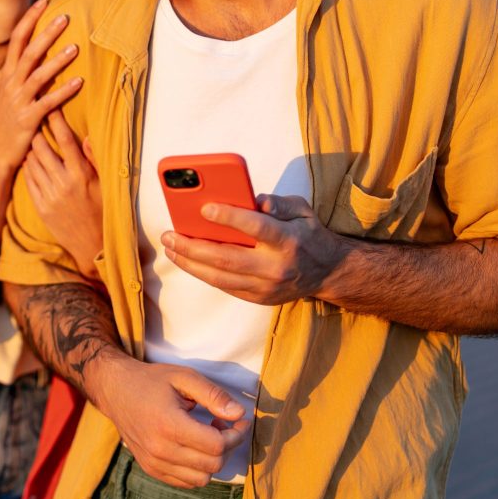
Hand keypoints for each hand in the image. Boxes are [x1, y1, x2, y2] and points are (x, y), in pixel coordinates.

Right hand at [0, 0, 81, 178]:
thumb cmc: (5, 122)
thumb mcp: (6, 93)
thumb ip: (17, 73)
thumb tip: (33, 52)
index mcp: (6, 75)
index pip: (17, 40)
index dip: (29, 19)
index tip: (43, 2)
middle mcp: (10, 84)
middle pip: (28, 52)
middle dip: (46, 33)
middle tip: (65, 18)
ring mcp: (18, 101)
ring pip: (38, 75)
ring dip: (57, 60)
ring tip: (75, 47)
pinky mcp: (28, 119)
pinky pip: (48, 102)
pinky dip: (63, 91)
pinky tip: (79, 82)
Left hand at [24, 110, 102, 276]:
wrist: (92, 245)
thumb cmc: (102, 211)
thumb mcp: (104, 184)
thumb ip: (94, 160)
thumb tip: (87, 137)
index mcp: (82, 174)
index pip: (66, 140)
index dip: (57, 120)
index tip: (51, 105)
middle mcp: (63, 183)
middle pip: (43, 148)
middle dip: (37, 130)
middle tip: (34, 117)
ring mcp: (49, 195)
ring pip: (32, 162)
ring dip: (30, 147)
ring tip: (29, 135)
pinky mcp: (40, 206)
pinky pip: (28, 180)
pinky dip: (27, 166)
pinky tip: (28, 159)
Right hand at [89, 352, 247, 487]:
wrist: (115, 390)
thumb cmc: (151, 381)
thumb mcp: (183, 377)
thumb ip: (213, 395)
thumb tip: (239, 413)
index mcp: (169, 424)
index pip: (216, 445)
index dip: (236, 434)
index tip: (240, 421)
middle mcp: (160, 449)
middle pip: (212, 464)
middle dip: (228, 446)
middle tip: (222, 425)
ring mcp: (154, 462)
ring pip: (202, 478)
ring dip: (213, 460)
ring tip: (207, 437)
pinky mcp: (151, 468)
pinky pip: (186, 482)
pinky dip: (197, 469)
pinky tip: (194, 448)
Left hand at [161, 194, 347, 304]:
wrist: (328, 272)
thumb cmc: (307, 234)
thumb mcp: (301, 210)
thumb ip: (279, 202)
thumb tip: (254, 200)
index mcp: (288, 240)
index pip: (257, 228)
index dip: (229, 217)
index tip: (204, 208)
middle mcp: (276, 266)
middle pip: (228, 258)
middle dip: (193, 246)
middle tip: (169, 234)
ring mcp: (267, 286)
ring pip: (220, 277)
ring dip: (190, 263)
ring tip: (170, 248)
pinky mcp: (259, 298)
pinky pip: (224, 286)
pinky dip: (203, 273)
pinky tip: (187, 260)